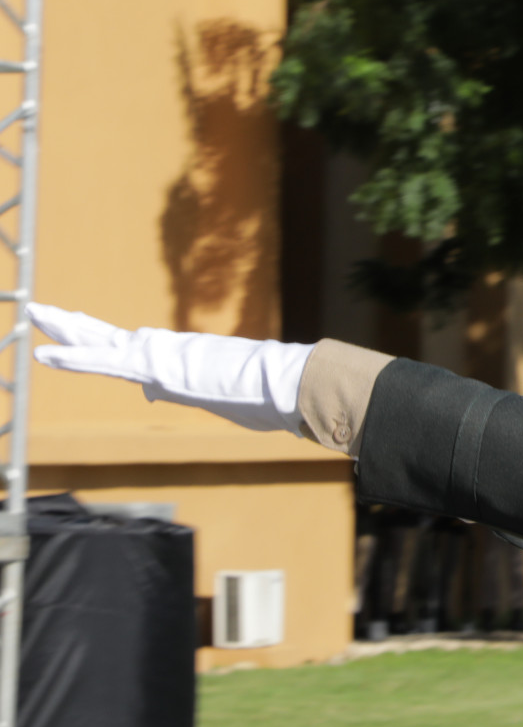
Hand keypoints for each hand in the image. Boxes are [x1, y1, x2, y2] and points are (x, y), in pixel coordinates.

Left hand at [30, 303, 312, 434]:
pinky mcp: (154, 366)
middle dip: (78, 326)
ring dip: (65, 330)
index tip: (90, 331)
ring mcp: (159, 356)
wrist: (282, 381)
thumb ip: (236, 402)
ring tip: (35, 315)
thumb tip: (259, 414)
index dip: (109, 344)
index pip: (138, 351)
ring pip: (101, 341)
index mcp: (184, 361)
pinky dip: (73, 357)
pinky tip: (44, 353)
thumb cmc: (274, 396)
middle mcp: (167, 353)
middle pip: (111, 337)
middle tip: (46, 312)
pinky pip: (105, 361)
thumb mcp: (245, 404)